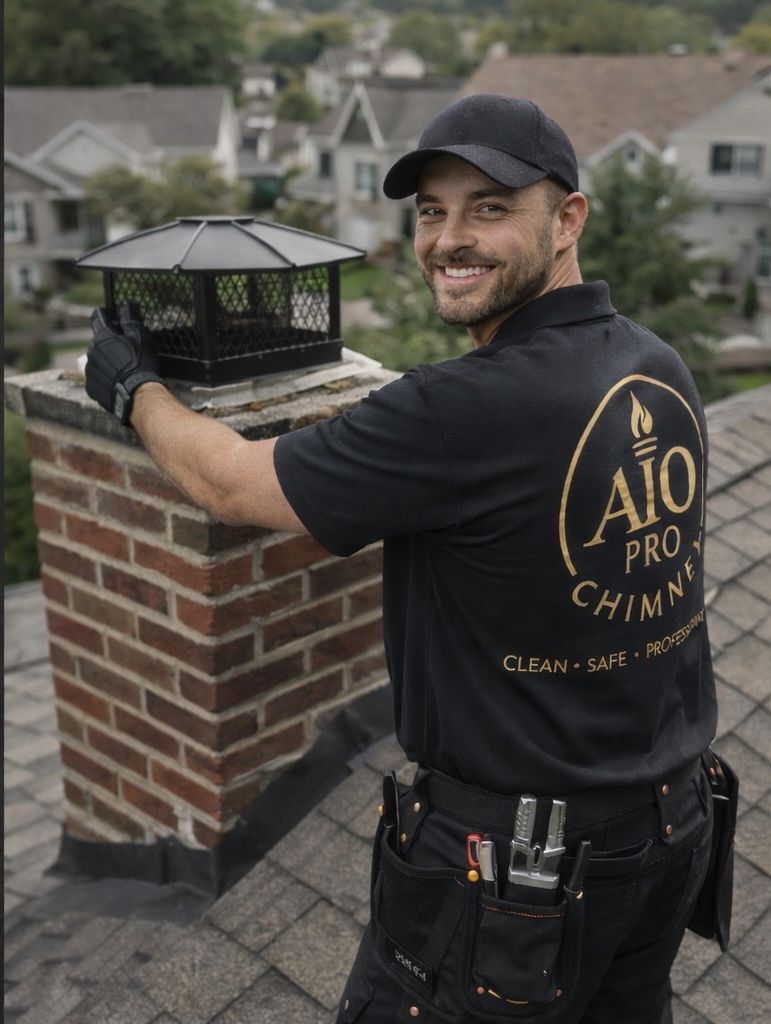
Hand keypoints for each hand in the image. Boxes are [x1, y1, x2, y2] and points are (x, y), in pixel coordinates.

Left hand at [85, 303, 164, 424]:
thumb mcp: (140, 336)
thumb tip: (126, 305)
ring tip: (122, 368)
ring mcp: (90, 371)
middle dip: (108, 342)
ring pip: (97, 360)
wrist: (136, 394)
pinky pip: (97, 378)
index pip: (98, 318)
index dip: (103, 314)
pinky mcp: (91, 387)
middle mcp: (91, 352)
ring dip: (106, 360)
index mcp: (103, 337)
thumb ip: (130, 319)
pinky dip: (105, 377)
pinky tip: (117, 381)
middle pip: (98, 341)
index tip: (106, 313)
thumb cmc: (140, 363)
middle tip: (123, 347)